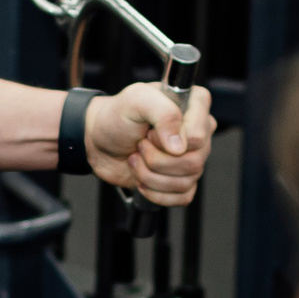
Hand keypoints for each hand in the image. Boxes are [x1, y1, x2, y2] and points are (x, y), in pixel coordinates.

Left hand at [86, 82, 215, 206]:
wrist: (100, 142)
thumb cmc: (117, 116)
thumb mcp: (136, 100)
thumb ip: (163, 113)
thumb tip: (179, 146)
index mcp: (194, 106)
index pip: (198, 136)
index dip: (170, 139)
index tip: (150, 132)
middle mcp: (198, 131)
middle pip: (193, 162)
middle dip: (156, 160)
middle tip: (140, 146)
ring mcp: (192, 157)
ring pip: (186, 181)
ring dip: (151, 175)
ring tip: (137, 158)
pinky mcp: (181, 179)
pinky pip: (182, 197)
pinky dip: (156, 193)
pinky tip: (142, 178)